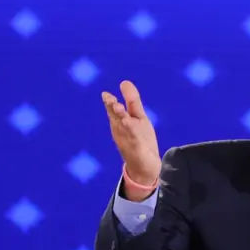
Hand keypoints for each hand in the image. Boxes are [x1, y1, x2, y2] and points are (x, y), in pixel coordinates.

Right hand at [102, 80, 161, 200]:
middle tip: (109, 98)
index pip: (114, 110)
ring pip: (124, 127)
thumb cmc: (140, 139)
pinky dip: (131, 132)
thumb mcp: (138, 118)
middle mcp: (121, 131)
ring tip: (118, 107)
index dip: (110, 102)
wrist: (144, 167)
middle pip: (116, 118)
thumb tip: (124, 82)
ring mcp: (128, 141)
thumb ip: (132, 101)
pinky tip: (129, 123)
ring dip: (121, 118)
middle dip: (112, 108)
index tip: (105, 94)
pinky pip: (134, 139)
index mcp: (120, 122)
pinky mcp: (137, 149)